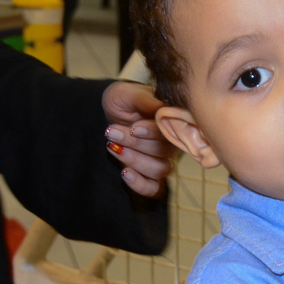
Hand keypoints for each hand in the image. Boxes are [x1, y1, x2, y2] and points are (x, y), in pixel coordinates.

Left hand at [102, 80, 176, 197]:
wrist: (111, 111)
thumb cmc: (123, 100)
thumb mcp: (129, 94)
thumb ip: (146, 100)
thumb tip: (162, 108)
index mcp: (172, 122)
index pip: (173, 132)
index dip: (154, 133)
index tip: (134, 128)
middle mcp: (171, 143)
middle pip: (164, 152)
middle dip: (135, 144)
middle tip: (111, 132)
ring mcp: (162, 160)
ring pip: (160, 169)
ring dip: (134, 159)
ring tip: (112, 146)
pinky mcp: (149, 175)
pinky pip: (154, 189)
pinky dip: (140, 184)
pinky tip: (124, 173)